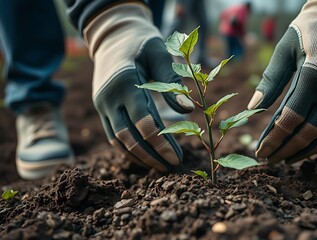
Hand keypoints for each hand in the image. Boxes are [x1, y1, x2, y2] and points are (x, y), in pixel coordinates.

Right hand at [84, 3, 193, 171]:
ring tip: (160, 167)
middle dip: (151, 155)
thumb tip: (189, 110)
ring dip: (138, 157)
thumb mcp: (160, 53)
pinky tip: (145, 157)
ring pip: (117, 140)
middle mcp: (108, 96)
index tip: (178, 158)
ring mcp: (101, 104)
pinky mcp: (101, 109)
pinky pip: (112, 135)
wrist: (114, 36)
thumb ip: (172, 80)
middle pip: (128, 136)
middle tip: (172, 166)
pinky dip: (127, 149)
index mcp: (124, 81)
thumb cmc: (143, 43)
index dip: (161, 143)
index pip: (144, 121)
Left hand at [247, 0, 316, 163]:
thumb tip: (252, 108)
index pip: (289, 120)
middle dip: (285, 150)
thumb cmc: (310, 30)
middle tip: (270, 161)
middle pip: (307, 134)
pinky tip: (309, 148)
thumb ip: (270, 80)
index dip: (273, 140)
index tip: (260, 152)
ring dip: (305, 152)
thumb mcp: (285, 49)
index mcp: (313, 77)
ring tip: (287, 159)